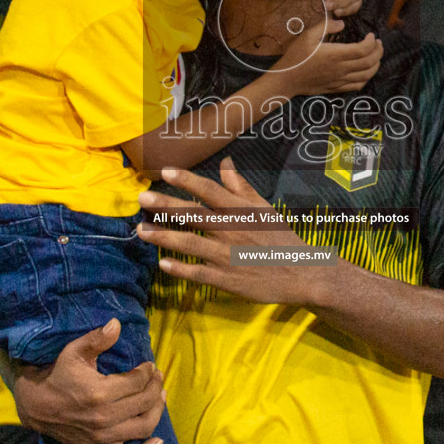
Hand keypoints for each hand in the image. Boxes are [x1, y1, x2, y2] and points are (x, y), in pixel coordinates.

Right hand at [2, 321, 165, 443]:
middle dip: (156, 387)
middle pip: (144, 402)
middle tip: (157, 377)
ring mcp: (101, 438)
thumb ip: (97, 339)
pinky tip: (158, 442)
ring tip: (159, 397)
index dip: (148, 371)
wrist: (36, 404)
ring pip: (143, 428)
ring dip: (157, 411)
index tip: (149, 365)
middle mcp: (103, 418)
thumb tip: (117, 323)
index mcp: (99, 392)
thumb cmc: (58, 374)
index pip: (138, 382)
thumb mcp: (74, 351)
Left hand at [137, 160, 324, 306]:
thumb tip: (225, 163)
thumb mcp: (264, 209)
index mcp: (240, 211)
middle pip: (193, 215)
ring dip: (163, 237)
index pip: (210, 191)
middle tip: (142, 199)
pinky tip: (162, 263)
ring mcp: (227, 257)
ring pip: (190, 244)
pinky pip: (198, 273)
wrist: (301, 274)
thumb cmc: (280, 238)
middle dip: (165, 206)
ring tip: (141, 230)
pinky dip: (180, 268)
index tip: (165, 171)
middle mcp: (231, 231)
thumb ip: (241, 187)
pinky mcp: (227, 280)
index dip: (187, 180)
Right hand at [272, 16, 382, 97]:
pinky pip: (358, 85)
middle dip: (378, 51)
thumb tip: (342, 23)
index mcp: (335, 54)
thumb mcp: (307, 36)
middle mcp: (341, 69)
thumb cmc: (296, 56)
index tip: (371, 35)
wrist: (287, 79)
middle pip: (369, 62)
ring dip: (376, 64)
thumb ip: (325, 26)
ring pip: (367, 75)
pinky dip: (367, 78)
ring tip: (376, 55)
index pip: (363, 49)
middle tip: (378, 43)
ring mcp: (340, 80)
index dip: (371, 42)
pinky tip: (367, 71)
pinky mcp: (337, 88)